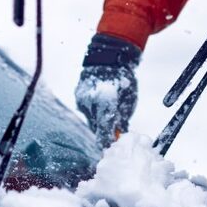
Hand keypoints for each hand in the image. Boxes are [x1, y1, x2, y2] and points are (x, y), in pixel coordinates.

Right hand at [75, 34, 140, 148]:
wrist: (109, 58)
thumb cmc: (123, 79)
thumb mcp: (129, 101)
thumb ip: (122, 120)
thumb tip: (119, 136)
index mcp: (106, 104)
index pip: (104, 133)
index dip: (107, 143)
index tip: (111, 148)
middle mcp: (91, 103)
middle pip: (96, 127)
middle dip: (104, 130)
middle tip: (112, 129)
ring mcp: (82, 99)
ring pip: (90, 119)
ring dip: (98, 119)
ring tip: (107, 108)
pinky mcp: (77, 96)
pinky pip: (85, 109)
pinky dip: (92, 109)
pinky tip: (99, 102)